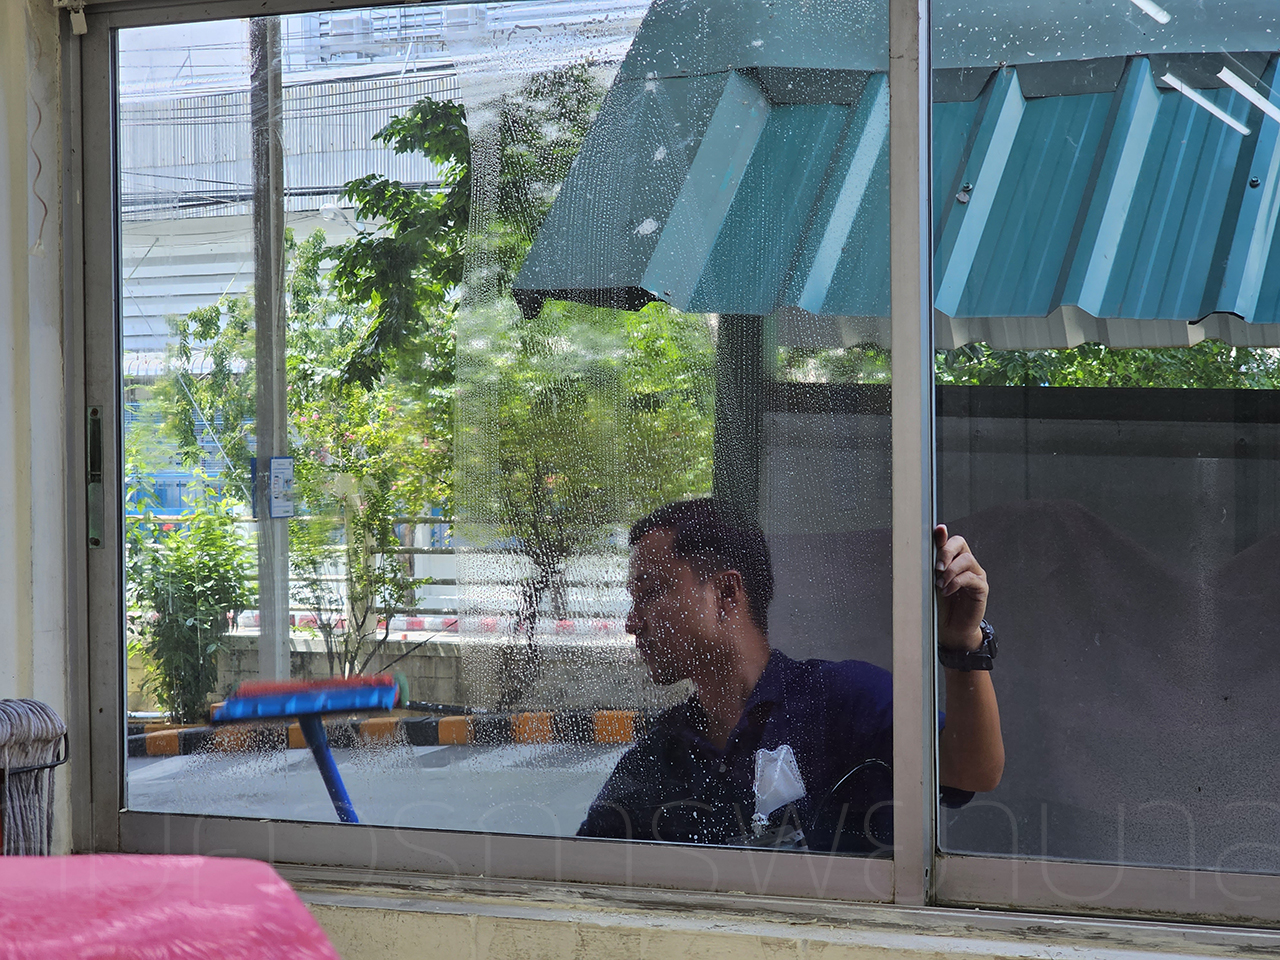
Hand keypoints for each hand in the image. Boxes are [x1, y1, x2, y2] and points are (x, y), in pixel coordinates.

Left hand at [934, 524, 986, 651]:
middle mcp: (966, 564)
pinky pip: (970, 578)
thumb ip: (931, 564)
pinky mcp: (981, 588)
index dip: (943, 535)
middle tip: (936, 567)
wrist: (950, 629)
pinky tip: (947, 591)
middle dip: (945, 552)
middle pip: (960, 544)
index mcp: (953, 560)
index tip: (937, 530)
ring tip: (940, 584)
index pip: (951, 541)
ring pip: (966, 559)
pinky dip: (956, 583)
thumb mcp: (931, 582)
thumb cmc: (940, 605)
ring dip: (950, 570)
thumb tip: (923, 548)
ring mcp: (975, 575)